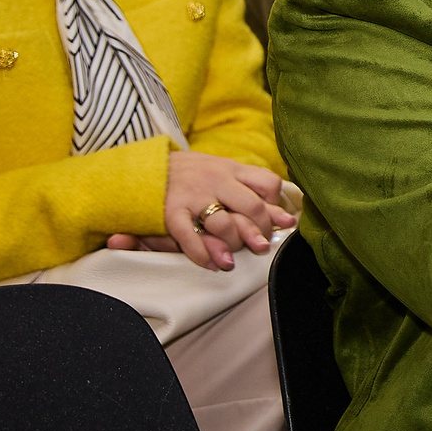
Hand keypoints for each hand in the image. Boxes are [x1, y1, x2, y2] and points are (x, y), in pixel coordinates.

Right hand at [112, 152, 294, 269]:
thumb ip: (250, 188)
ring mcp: (194, 195)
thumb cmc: (190, 172)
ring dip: (233, 244)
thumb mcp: (221, 170)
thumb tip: (286, 217)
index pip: (267, 184)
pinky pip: (188, 235)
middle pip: (251, 207)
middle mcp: (216, 180)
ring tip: (234, 258)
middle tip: (261, 246)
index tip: (280, 221)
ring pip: (224, 223)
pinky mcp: (171, 210)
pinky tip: (211, 264)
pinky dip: (201, 254)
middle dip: (260, 231)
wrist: (144, 165)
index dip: (276, 206)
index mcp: (231, 169)